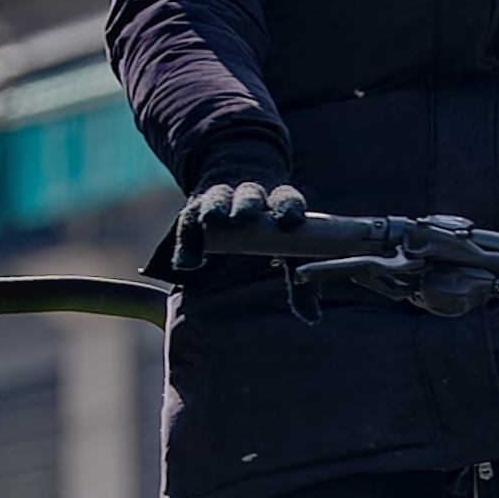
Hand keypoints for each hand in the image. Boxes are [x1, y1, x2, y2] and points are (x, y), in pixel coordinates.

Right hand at [162, 179, 308, 274]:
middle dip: (247, 204)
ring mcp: (222, 195)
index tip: (290, 220)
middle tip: (244, 216)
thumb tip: (311, 318)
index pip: (286, 198)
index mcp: (278, 200)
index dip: (288, 207)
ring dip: (216, 207)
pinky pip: (189, 221)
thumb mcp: (288, 249)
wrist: (238, 179)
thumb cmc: (272, 227)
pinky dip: (187, 242)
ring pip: (218, 197)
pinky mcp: (197, 204)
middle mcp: (250, 194)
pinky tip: (187, 264)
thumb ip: (299, 284)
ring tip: (211, 218)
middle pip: (250, 195)